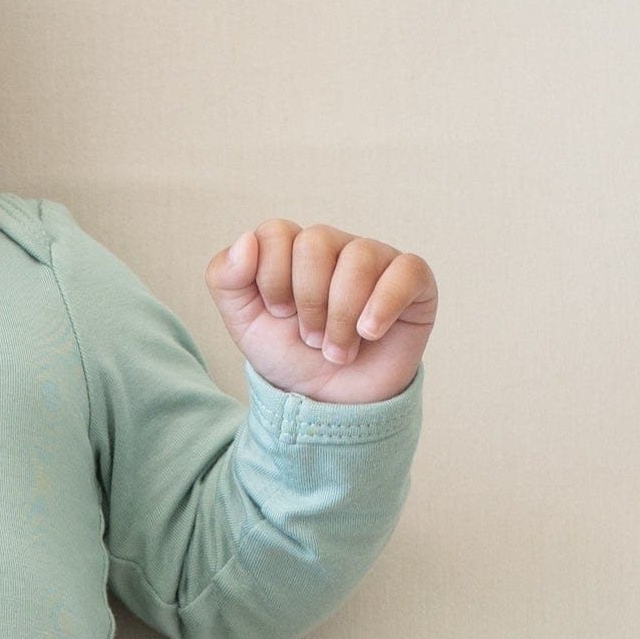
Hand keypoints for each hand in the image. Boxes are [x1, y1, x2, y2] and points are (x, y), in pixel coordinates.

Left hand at [207, 220, 435, 403]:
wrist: (330, 405)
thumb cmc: (291, 358)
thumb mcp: (244, 323)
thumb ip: (225, 278)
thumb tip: (245, 241)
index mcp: (295, 249)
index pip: (277, 233)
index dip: (272, 281)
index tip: (280, 315)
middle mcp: (337, 246)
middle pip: (315, 243)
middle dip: (307, 302)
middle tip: (311, 338)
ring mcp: (378, 260)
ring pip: (357, 259)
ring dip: (340, 318)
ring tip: (338, 350)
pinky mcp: (414, 282)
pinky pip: (405, 271)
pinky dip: (382, 306)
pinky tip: (370, 333)